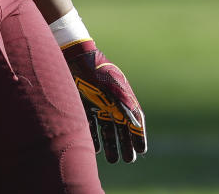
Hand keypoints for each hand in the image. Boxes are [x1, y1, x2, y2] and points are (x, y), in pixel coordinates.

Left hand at [62, 39, 146, 162]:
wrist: (77, 59)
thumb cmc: (98, 71)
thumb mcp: (114, 86)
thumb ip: (125, 103)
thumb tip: (137, 122)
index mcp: (123, 99)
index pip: (135, 121)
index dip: (139, 136)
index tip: (141, 150)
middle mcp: (112, 104)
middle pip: (122, 128)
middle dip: (126, 144)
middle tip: (129, 159)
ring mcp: (98, 106)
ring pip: (107, 130)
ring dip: (111, 145)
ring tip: (114, 160)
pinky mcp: (84, 107)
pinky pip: (91, 126)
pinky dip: (94, 138)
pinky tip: (97, 150)